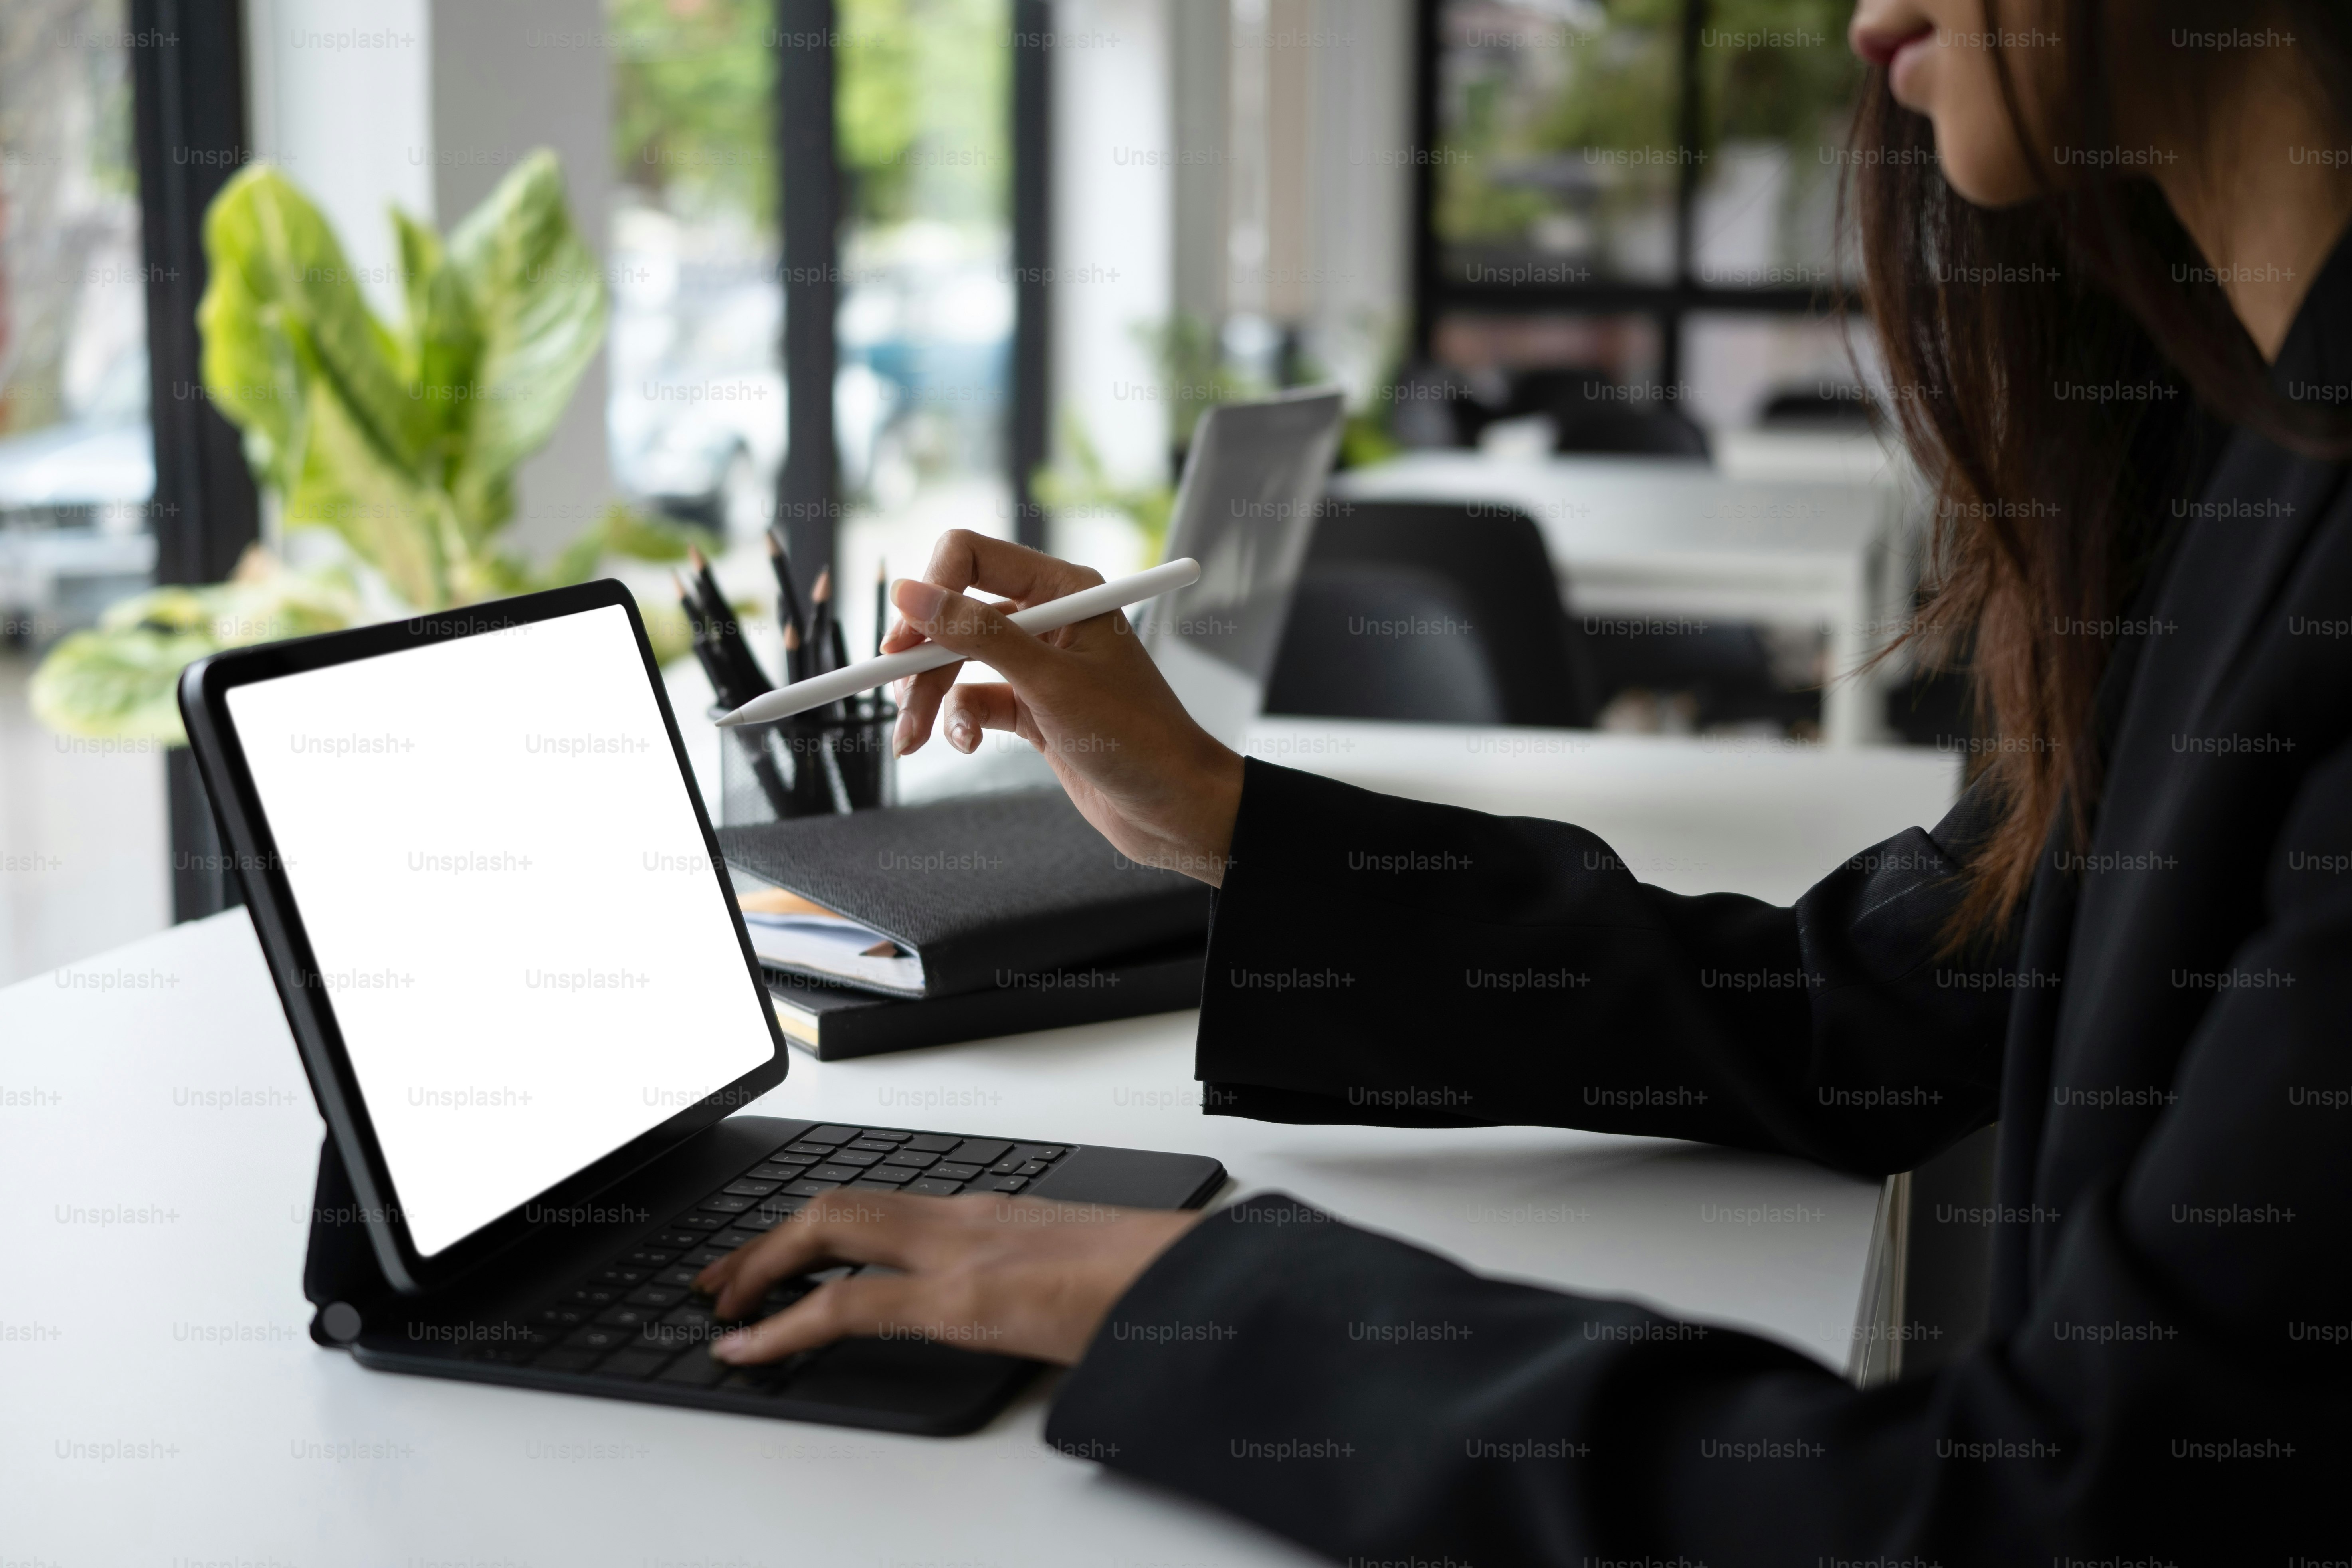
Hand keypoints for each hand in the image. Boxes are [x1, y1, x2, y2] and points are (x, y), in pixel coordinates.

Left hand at [692, 1190, 1202, 1365]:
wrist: (1207, 1280)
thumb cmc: (1157, 1283)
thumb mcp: (1076, 1282)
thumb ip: (1032, 1289)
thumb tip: (1018, 1315)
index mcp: (995, 1215)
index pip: (883, 1206)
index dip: (815, 1228)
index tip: (779, 1257)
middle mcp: (969, 1218)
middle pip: (840, 1205)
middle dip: (767, 1240)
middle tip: (720, 1279)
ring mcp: (964, 1250)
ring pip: (831, 1230)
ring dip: (763, 1266)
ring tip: (719, 1307)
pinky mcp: (966, 1297)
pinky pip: (849, 1303)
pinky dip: (784, 1324)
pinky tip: (749, 1350)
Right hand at [882, 530, 1244, 884]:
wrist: (1176, 808)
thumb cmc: (1136, 739)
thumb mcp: (1050, 683)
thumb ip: (979, 636)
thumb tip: (911, 594)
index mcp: (1065, 589)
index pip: (971, 556)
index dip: (930, 591)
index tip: (901, 640)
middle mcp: (1049, 618)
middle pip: (954, 616)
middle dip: (921, 660)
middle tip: (897, 700)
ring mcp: (1038, 664)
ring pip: (956, 664)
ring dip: (929, 700)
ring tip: (912, 741)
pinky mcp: (1030, 707)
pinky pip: (973, 701)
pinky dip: (960, 723)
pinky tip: (967, 744)